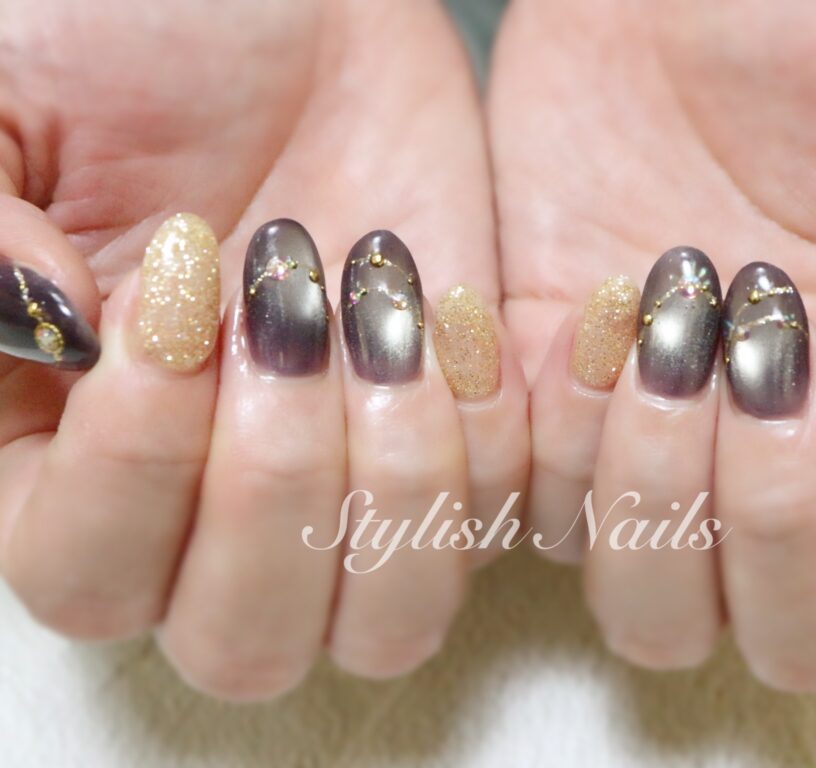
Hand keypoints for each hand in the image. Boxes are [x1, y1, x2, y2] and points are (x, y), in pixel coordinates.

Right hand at [0, 0, 528, 699]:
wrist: (296, 8)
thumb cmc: (137, 42)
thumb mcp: (5, 105)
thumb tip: (47, 340)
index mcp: (71, 451)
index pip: (84, 576)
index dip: (137, 466)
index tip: (175, 302)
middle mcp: (211, 502)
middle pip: (243, 641)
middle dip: (275, 482)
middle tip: (287, 312)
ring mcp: (345, 483)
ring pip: (385, 624)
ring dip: (390, 480)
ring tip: (375, 321)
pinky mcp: (451, 438)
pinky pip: (491, 519)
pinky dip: (483, 426)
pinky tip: (444, 310)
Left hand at [489, 0, 815, 690]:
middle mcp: (796, 464)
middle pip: (804, 636)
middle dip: (779, 515)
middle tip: (756, 350)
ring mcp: (668, 456)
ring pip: (657, 614)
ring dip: (657, 500)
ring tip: (663, 341)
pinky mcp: (559, 420)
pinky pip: (539, 516)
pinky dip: (555, 436)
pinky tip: (582, 310)